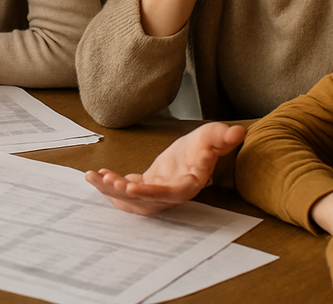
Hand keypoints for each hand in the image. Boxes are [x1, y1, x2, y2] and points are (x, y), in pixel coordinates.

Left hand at [85, 122, 245, 215]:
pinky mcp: (146, 188)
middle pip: (146, 202)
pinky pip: (127, 193)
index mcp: (188, 185)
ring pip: (132, 201)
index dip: (150, 192)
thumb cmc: (203, 146)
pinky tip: (99, 174)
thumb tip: (239, 131)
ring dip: (112, 192)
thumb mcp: (211, 137)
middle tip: (106, 181)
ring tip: (94, 177)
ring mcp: (157, 194)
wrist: (194, 152)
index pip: (169, 193)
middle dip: (124, 194)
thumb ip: (222, 137)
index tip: (130, 186)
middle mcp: (171, 194)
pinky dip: (111, 187)